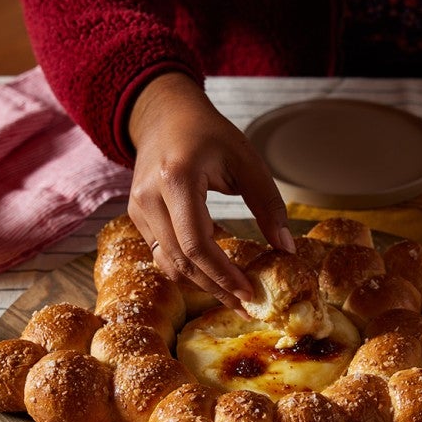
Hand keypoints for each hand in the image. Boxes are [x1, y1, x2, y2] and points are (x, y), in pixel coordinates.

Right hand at [125, 72, 294, 310]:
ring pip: (167, 264)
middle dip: (215, 288)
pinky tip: (213, 276)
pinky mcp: (136, 217)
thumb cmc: (209, 133)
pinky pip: (161, 254)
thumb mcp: (247, 160)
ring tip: (233, 297)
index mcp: (177, 178)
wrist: (164, 115)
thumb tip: (286, 249)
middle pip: (180, 261)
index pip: (196, 243)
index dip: (223, 274)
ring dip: (201, 285)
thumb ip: (268, 204)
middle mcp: (149, 197)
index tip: (249, 293)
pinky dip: (187, 270)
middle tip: (245, 306)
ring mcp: (137, 208)